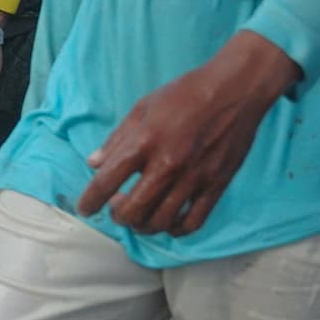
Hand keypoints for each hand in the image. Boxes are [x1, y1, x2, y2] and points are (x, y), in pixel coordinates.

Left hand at [79, 31, 300, 236]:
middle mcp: (167, 164)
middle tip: (116, 208)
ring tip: (139, 215)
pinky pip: (193, 222)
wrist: (235, 90)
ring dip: (143, 225)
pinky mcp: (217, 185)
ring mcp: (194, 178)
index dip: (89, 201)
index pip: (105, 182)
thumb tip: (93, 164)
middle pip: (132, 210)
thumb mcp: (141, 108)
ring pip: (160, 221)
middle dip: (117, 217)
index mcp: (143, 142)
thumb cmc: (184, 95)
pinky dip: (175, 229)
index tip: (85, 208)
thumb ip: (116, 139)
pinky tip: (168, 222)